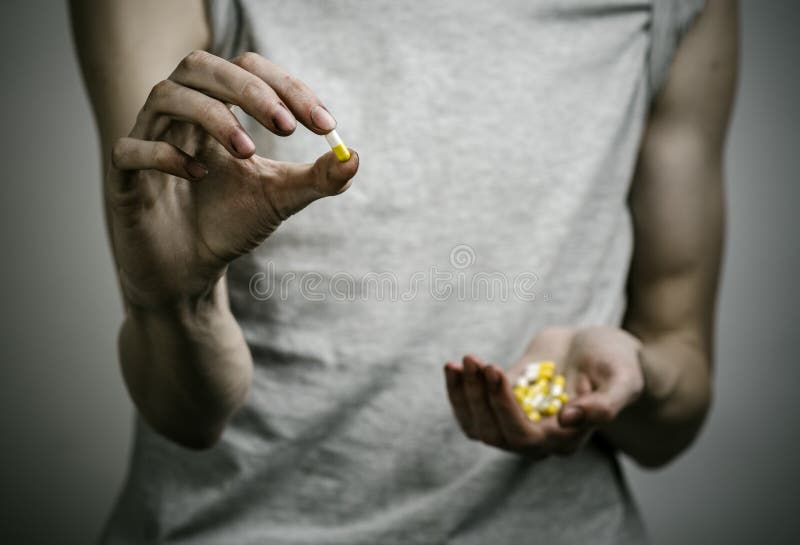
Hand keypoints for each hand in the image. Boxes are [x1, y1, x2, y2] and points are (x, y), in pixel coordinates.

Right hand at [108, 50, 358, 308]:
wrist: (191, 274)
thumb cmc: (230, 226)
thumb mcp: (280, 199)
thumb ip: (317, 179)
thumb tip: (354, 157)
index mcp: (216, 112)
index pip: (248, 72)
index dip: (287, 89)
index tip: (324, 125)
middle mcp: (180, 118)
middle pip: (201, 66)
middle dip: (249, 90)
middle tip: (286, 126)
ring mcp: (148, 142)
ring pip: (165, 95)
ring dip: (212, 117)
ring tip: (248, 153)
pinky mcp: (124, 180)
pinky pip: (130, 149)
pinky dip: (164, 155)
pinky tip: (198, 177)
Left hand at [443, 326, 644, 458]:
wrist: (598, 348)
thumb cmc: (616, 363)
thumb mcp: (622, 379)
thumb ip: (604, 404)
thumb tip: (568, 420)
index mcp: (565, 440)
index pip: (523, 436)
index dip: (503, 406)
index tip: (495, 369)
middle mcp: (537, 438)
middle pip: (493, 433)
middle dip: (479, 396)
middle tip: (475, 359)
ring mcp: (515, 422)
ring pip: (476, 425)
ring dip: (463, 394)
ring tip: (465, 360)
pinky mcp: (501, 403)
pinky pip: (469, 410)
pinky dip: (457, 390)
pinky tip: (453, 366)